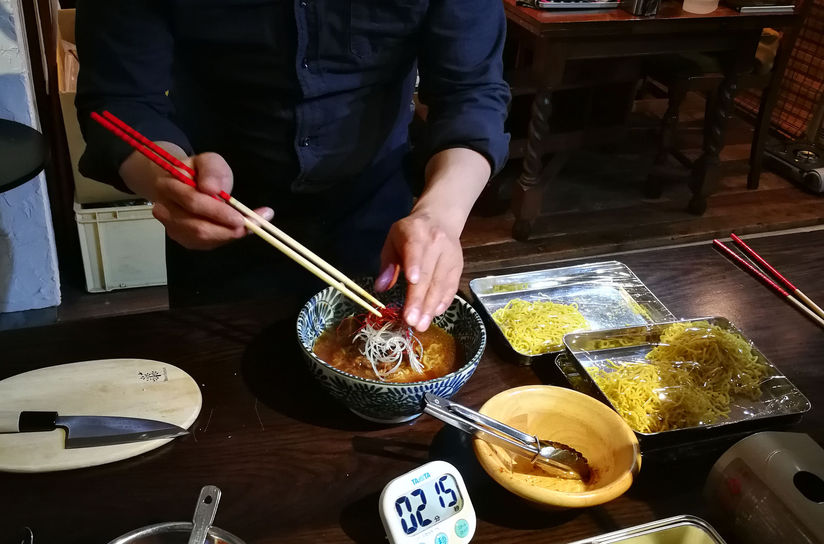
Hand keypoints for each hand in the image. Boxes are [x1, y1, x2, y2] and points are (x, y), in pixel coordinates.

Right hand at [120, 147, 272, 249]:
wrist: (183, 184)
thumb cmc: (199, 172)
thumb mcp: (208, 162)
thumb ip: (211, 171)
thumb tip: (212, 189)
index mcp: (168, 186)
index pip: (193, 202)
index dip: (218, 212)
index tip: (241, 217)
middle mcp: (165, 210)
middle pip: (198, 227)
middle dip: (228, 229)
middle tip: (255, 225)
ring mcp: (172, 227)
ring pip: (203, 239)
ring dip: (229, 235)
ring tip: (252, 225)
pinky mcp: (183, 239)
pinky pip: (206, 244)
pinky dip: (225, 239)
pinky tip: (238, 229)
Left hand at [376, 210, 462, 331]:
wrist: (440, 220)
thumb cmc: (410, 233)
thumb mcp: (393, 239)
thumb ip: (387, 263)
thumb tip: (381, 287)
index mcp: (416, 233)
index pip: (416, 250)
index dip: (415, 265)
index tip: (412, 281)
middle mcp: (437, 244)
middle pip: (429, 275)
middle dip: (420, 300)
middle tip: (411, 321)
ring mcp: (451, 257)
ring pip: (441, 285)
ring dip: (431, 307)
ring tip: (421, 324)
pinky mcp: (458, 268)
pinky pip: (451, 288)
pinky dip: (443, 303)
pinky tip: (434, 315)